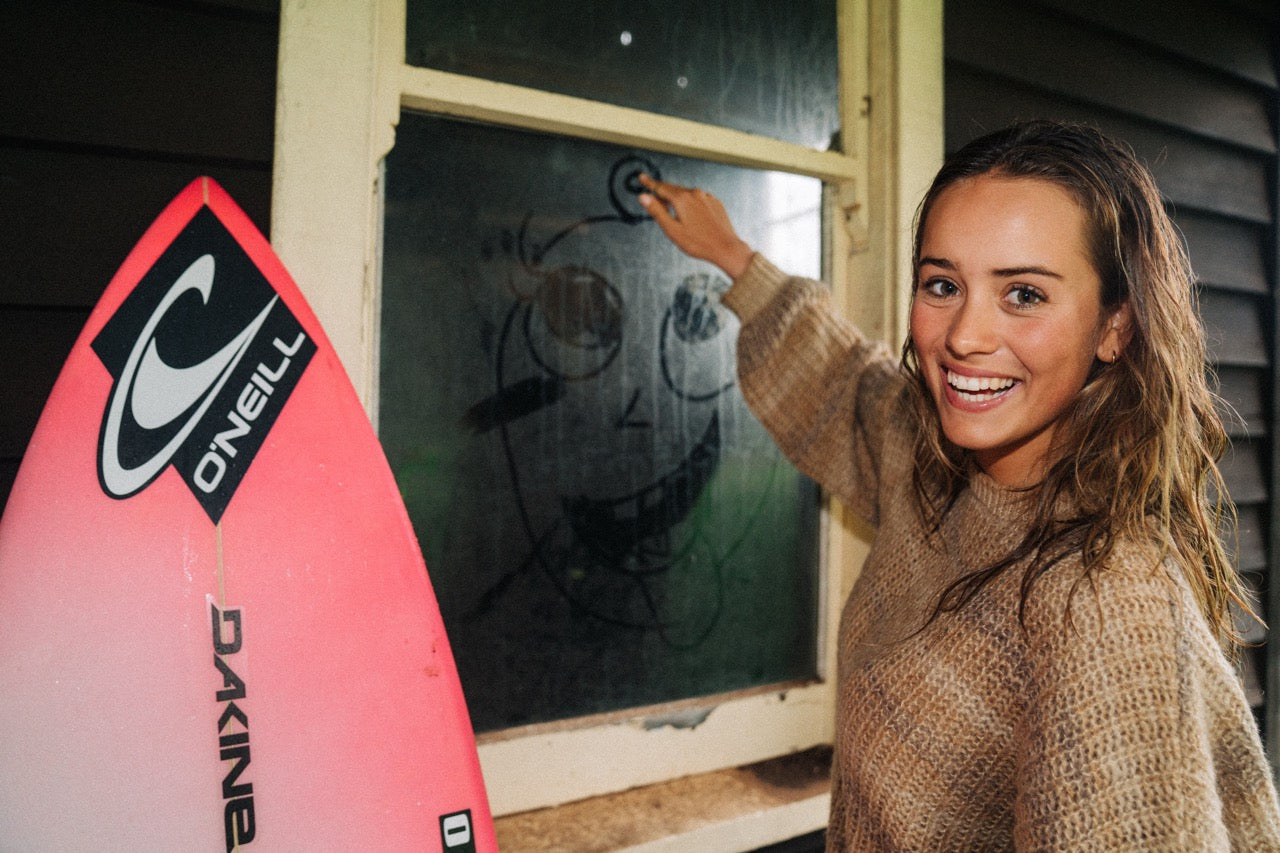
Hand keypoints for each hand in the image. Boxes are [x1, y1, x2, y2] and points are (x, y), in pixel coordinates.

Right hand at [638, 175, 754, 279]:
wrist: (726, 248)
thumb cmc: (698, 243)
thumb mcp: (672, 230)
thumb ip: (657, 211)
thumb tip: (643, 196)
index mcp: (682, 199)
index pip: (661, 187)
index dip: (649, 183)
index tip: (642, 177)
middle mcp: (695, 193)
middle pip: (673, 189)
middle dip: (663, 193)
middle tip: (654, 201)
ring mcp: (707, 197)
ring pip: (686, 194)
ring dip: (677, 199)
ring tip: (673, 213)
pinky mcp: (715, 203)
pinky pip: (698, 199)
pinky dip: (691, 203)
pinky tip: (691, 216)